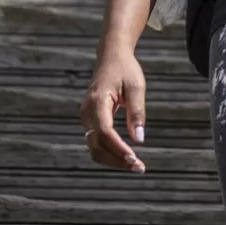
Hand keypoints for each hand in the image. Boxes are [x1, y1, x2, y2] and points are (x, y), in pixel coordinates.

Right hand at [83, 50, 146, 172]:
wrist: (111, 56)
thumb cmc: (125, 69)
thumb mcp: (136, 87)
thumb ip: (137, 112)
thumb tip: (139, 139)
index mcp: (97, 101)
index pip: (104, 132)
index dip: (118, 148)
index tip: (134, 159)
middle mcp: (87, 112)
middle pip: (97, 145)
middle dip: (117, 159)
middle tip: (139, 168)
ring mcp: (86, 117)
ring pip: (94, 147)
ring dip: (113, 159)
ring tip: (135, 166)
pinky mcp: (90, 120)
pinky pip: (96, 142)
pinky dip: (110, 152)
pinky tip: (126, 157)